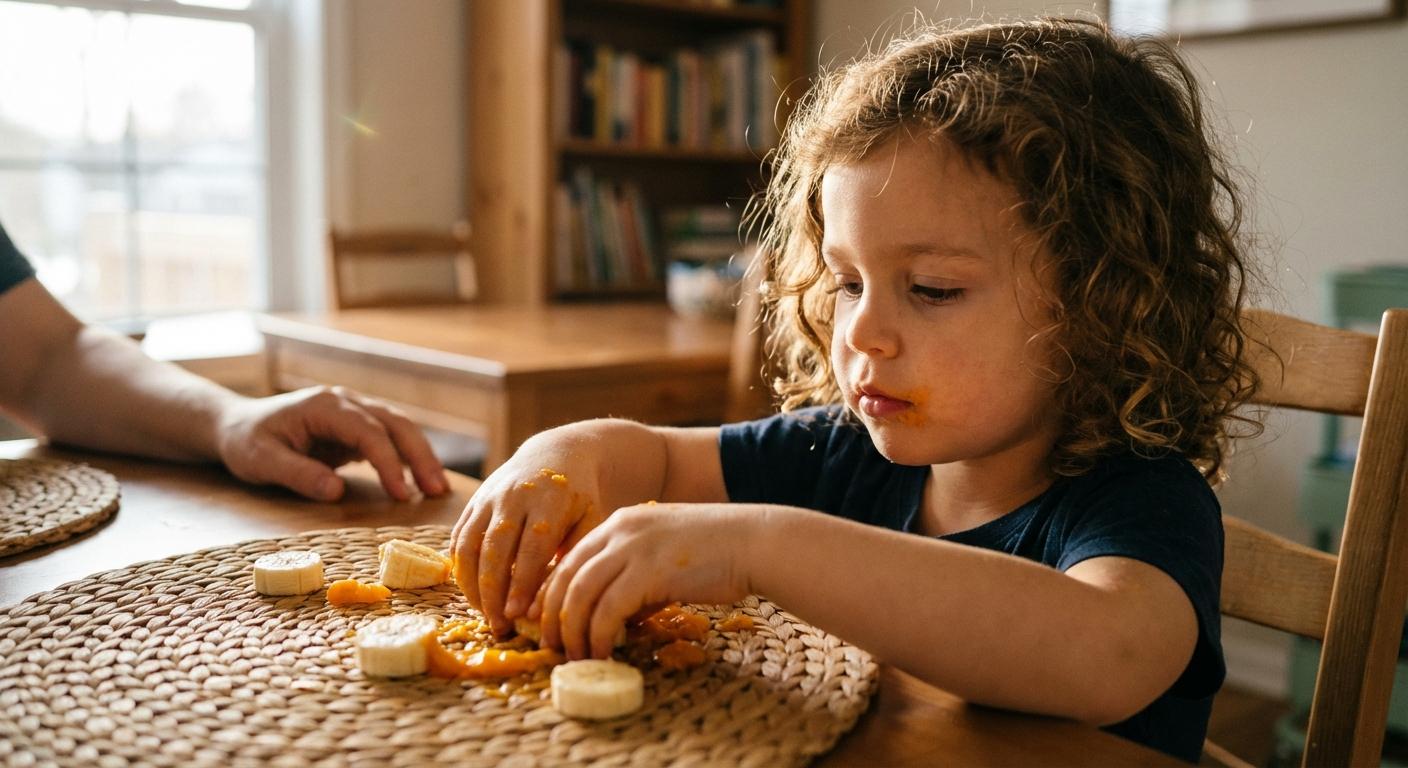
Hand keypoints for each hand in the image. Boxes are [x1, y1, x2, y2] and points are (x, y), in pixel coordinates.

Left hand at [216, 385, 447, 501]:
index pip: (368, 431)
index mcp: (324, 405)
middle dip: (420, 456)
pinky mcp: (356, 428)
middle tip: (437, 490)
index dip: (388, 462)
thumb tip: (336, 492)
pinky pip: (390, 439)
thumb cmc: (246, 441)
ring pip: (399, 427)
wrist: (237, 425)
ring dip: (421, 456)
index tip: (401, 495)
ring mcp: (353, 412)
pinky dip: (409, 458)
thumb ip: (297, 474)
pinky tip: (421, 480)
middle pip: (395, 423)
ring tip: (438, 488)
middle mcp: (345, 402)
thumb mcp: (260, 461)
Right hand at [449, 449, 611, 634]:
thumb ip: (573, 554)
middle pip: (495, 550)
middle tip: (498, 625)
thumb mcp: (590, 519)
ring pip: (469, 545)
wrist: (556, 454)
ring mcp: (488, 498)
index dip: (521, 584)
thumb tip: (548, 600)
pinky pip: (458, 538)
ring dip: (471, 584)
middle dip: (493, 592)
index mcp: (548, 501)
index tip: (516, 615)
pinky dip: (460, 567)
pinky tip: (472, 591)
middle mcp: (513, 497)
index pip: (531, 549)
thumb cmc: (578, 496)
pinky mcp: (473, 502)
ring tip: (483, 612)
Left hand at [539, 503, 753, 659]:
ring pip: (580, 595)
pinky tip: (602, 653)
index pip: (570, 558)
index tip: (548, 621)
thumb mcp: (664, 552)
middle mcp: (619, 530)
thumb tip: (618, 615)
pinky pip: (607, 611)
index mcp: (621, 522)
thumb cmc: (717, 551)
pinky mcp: (648, 573)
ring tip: (574, 657)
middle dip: (552, 616)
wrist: (754, 543)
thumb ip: (636, 574)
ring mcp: (632, 549)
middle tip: (551, 646)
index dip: (553, 593)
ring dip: (572, 631)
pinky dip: (598, 636)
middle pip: (566, 576)